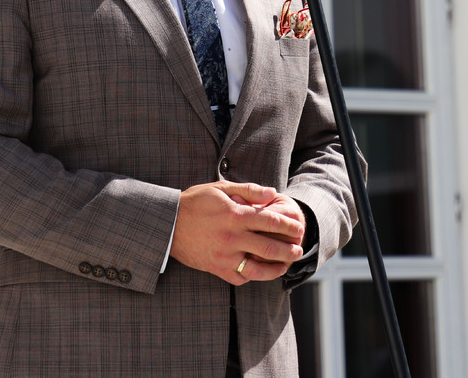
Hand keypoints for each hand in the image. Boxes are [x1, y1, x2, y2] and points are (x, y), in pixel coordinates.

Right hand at [170, 181, 305, 284]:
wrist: (168, 223)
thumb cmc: (195, 202)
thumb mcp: (221, 188)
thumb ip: (249, 190)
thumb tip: (272, 194)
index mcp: (235, 215)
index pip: (271, 221)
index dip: (289, 225)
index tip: (299, 228)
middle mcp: (232, 237)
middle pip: (269, 247)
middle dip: (289, 249)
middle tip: (299, 249)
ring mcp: (224, 255)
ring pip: (257, 269)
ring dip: (276, 269)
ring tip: (286, 265)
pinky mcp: (215, 268)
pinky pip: (238, 277)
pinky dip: (251, 276)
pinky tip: (259, 272)